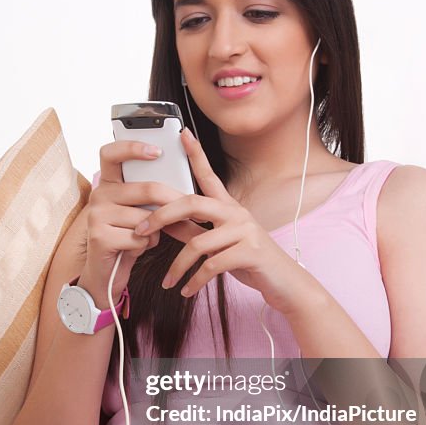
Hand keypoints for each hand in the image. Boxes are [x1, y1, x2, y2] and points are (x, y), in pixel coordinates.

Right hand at [81, 140, 187, 306]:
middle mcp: (99, 194)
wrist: (108, 273)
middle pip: (146, 188)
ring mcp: (96, 215)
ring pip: (146, 217)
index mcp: (109, 183)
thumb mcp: (141, 213)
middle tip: (192, 210)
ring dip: (158, 231)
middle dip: (174, 201)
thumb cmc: (129, 237)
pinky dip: (146, 245)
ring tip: (148, 237)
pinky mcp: (99, 236)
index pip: (112, 153)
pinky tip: (136, 248)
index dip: (133, 147)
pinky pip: (138, 237)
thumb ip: (154, 197)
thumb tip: (188, 190)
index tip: (158, 151)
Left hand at [133, 128, 310, 314]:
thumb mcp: (218, 244)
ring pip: (198, 243)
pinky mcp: (251, 252)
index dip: (196, 154)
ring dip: (177, 266)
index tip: (183, 133)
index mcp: (229, 207)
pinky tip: (186, 290)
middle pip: (192, 203)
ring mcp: (245, 231)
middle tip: (141, 231)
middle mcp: (237, 213)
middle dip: (162, 215)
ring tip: (168, 282)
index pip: (209, 176)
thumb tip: (162, 223)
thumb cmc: (249, 261)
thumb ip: (191, 231)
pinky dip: (195, 281)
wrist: (285, 283)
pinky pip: (212, 265)